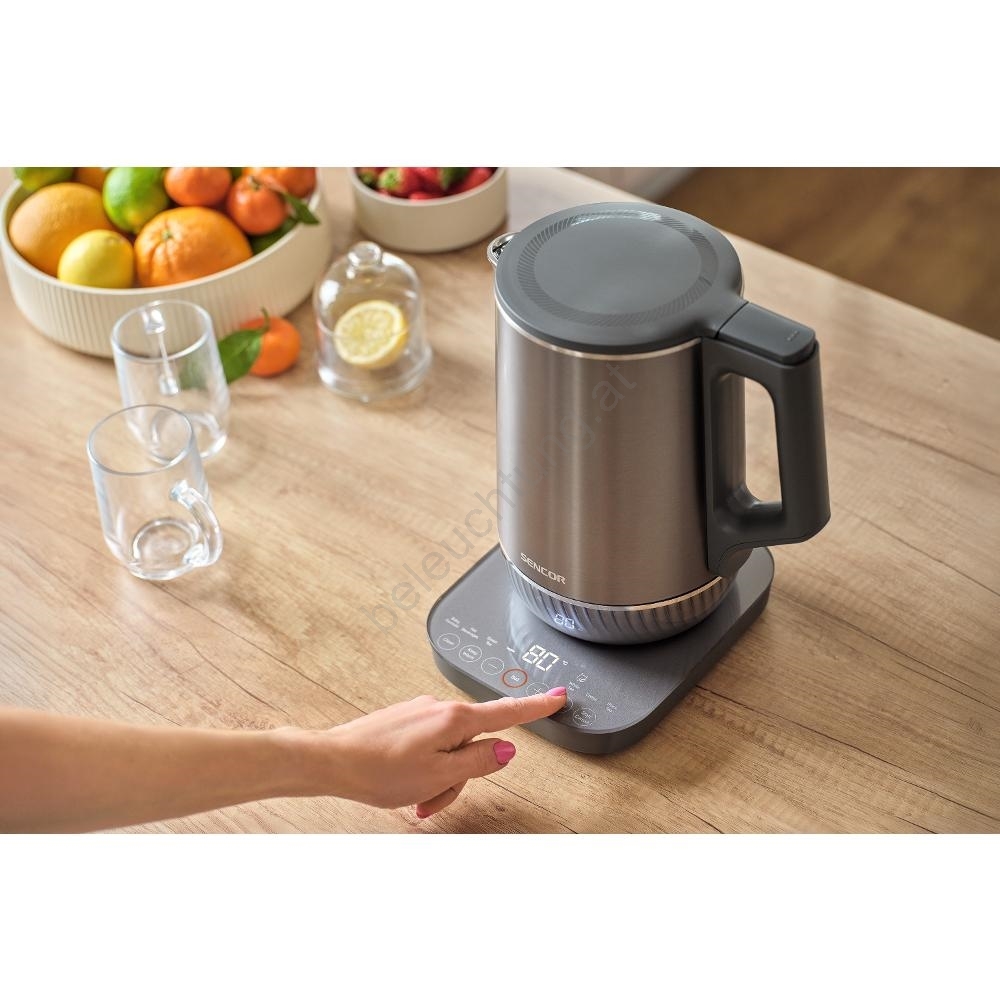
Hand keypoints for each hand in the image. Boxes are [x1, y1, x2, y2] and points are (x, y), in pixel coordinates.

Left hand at [291, 688, 566, 819]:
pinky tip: (404, 784)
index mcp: (455, 718)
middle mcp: (440, 708)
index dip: (537, 707)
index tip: (559, 697)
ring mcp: (422, 712)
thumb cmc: (378, 769)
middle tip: (433, 800)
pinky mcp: (406, 720)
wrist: (332, 761)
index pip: (507, 712)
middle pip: (475, 743)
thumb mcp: (439, 775)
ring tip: (414, 797)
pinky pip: (430, 746)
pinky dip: (425, 769)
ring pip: (451, 750)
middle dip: (462, 776)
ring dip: (440, 778)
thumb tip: (505, 751)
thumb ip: (479, 762)